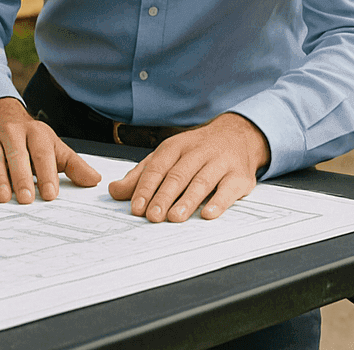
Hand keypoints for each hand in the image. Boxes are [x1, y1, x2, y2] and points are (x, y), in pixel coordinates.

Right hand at [0, 97, 100, 202]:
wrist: (1, 116)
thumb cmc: (32, 139)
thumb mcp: (55, 147)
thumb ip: (74, 165)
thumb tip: (94, 180)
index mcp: (37, 133)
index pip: (42, 153)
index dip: (47, 174)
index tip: (50, 194)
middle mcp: (14, 134)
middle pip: (17, 156)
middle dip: (21, 178)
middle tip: (26, 199)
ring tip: (3, 198)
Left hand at [108, 113, 268, 222]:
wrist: (238, 136)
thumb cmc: (197, 150)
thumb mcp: (167, 156)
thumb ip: (141, 175)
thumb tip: (114, 190)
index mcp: (176, 147)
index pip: (157, 167)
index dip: (146, 187)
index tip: (137, 207)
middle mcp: (198, 152)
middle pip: (178, 175)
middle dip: (164, 196)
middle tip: (153, 216)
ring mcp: (220, 163)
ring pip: (202, 181)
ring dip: (188, 200)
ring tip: (175, 217)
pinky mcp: (239, 176)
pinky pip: (229, 189)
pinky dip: (219, 202)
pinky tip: (209, 214)